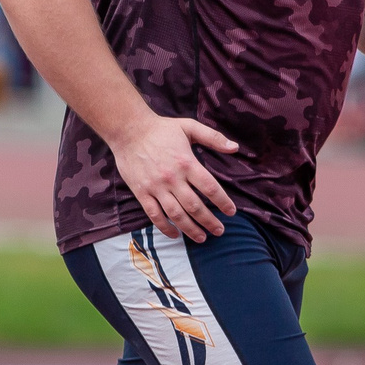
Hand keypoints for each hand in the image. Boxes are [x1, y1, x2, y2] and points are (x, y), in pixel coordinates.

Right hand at [110, 113, 239, 241]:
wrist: (128, 130)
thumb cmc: (161, 128)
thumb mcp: (190, 127)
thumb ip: (214, 138)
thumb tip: (236, 148)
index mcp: (186, 162)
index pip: (210, 188)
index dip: (223, 202)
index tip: (231, 212)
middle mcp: (172, 178)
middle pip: (195, 206)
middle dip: (210, 221)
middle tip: (220, 230)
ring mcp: (156, 187)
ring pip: (176, 215)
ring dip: (191, 229)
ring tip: (202, 237)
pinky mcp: (141, 193)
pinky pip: (154, 215)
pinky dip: (165, 228)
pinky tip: (175, 235)